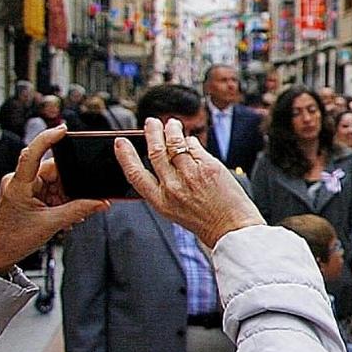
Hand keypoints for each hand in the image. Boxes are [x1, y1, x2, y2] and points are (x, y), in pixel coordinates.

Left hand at [0, 126, 109, 273]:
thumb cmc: (14, 239)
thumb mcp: (51, 224)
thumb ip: (79, 210)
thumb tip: (101, 202)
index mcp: (18, 185)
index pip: (31, 154)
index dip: (47, 139)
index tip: (63, 130)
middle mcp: (19, 181)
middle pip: (53, 171)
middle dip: (70, 185)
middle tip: (81, 199)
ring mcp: (23, 187)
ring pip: (55, 181)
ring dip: (66, 195)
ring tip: (67, 213)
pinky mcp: (27, 194)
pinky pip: (50, 189)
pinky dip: (60, 199)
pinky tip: (63, 212)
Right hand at [117, 117, 263, 248]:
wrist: (231, 228)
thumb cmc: (204, 220)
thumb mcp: (173, 209)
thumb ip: (163, 186)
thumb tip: (160, 157)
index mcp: (160, 201)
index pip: (135, 174)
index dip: (125, 156)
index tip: (120, 142)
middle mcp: (173, 187)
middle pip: (156, 152)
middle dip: (151, 133)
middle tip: (150, 122)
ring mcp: (191, 175)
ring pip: (175, 144)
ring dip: (171, 130)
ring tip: (171, 124)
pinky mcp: (209, 167)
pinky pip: (195, 147)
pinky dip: (191, 141)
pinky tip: (190, 140)